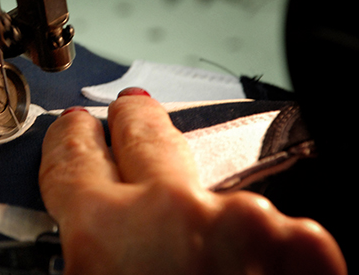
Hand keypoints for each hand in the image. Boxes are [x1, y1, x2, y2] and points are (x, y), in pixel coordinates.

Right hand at [39, 89, 345, 274]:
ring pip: (208, 185)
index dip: (70, 139)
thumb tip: (74, 245)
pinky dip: (250, 243)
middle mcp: (176, 211)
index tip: (74, 128)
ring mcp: (247, 221)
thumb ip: (79, 262)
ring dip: (198, 203)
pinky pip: (264, 226)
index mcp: (107, 235)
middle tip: (129, 115)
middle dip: (132, 122)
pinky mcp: (306, 240)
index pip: (73, 157)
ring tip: (195, 246)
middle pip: (144, 133)